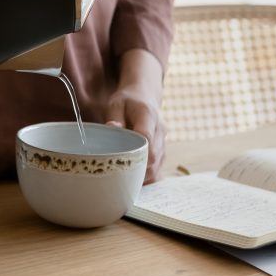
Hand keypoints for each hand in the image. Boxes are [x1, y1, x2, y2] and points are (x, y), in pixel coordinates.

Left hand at [105, 49, 164, 182]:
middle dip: (137, 168)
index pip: (147, 137)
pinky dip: (147, 175)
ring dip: (142, 174)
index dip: (136, 152)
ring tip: (124, 178)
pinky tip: (134, 177)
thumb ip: (114, 117)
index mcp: (148, 115)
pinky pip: (158, 168)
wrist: (145, 96)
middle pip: (154, 156)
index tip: (121, 161)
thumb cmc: (127, 101)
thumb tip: (111, 128)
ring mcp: (164, 141)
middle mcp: (160, 130)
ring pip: (157, 166)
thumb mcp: (116, 104)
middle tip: (117, 174)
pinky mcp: (163, 150)